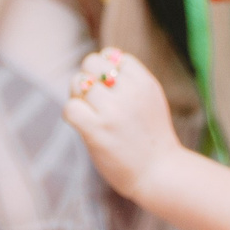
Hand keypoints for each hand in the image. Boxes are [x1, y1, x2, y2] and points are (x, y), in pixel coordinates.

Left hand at [62, 48, 180, 200]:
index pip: (113, 55)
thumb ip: (131, 80)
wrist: (160, 174)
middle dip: (86, 77)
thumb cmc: (151, 139)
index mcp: (145, 83)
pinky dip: (70, 114)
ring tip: (88, 113)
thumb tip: (102, 57)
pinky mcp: (97, 131)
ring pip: (77, 83)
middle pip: (90, 63)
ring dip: (77, 97)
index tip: (107, 87)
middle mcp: (130, 93)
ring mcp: (113, 112)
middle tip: (92, 99)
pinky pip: (70, 108)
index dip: (103, 68)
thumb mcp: (150, 100)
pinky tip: (80, 124)